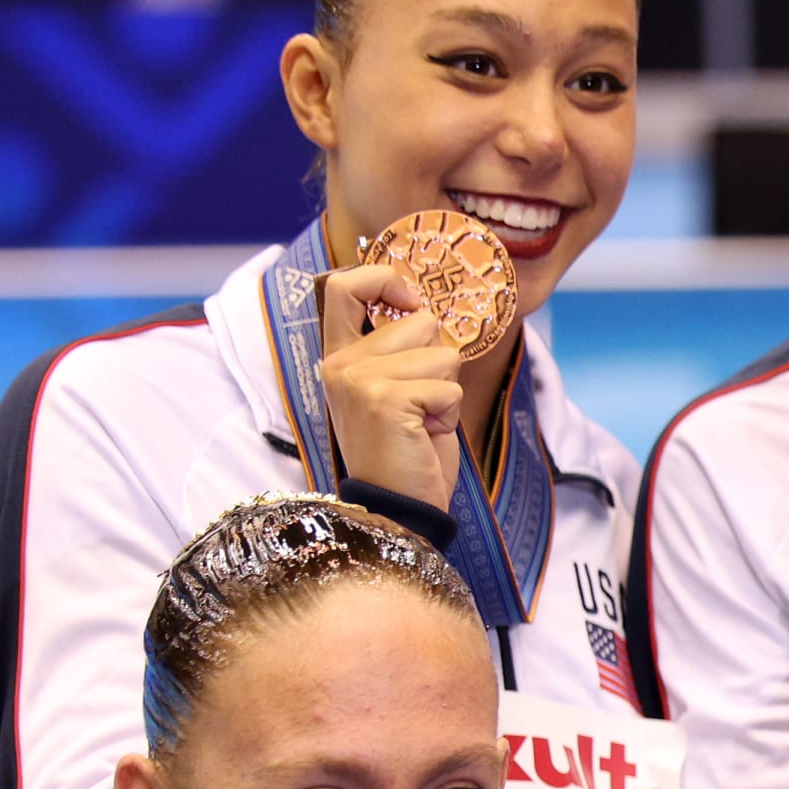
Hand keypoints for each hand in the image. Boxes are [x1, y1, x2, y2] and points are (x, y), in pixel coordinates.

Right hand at [318, 266, 467, 510]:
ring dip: (445, 390)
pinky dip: (450, 413)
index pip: (345, 286)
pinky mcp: (386, 399)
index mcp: (339, 356)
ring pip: (442, 353)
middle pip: (421, 321)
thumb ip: (401, 348)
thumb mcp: (397, 390)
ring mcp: (359, 379)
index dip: (384, 280)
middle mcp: (341, 363)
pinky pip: (448, 386)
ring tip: (422, 422)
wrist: (398, 509)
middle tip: (420, 405)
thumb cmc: (405, 451)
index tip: (409, 301)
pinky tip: (425, 435)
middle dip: (438, 361)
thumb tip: (427, 309)